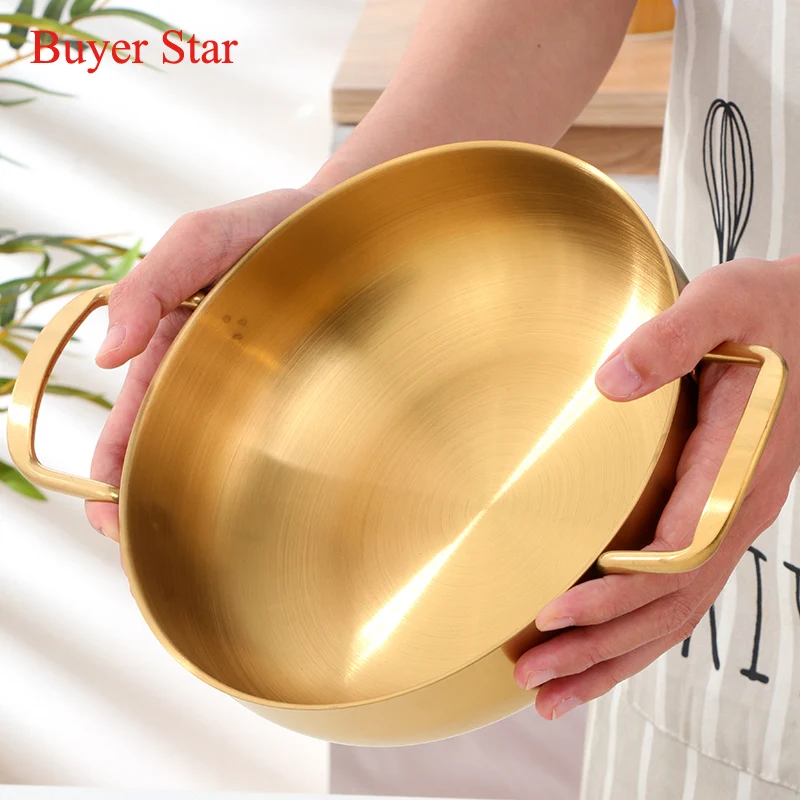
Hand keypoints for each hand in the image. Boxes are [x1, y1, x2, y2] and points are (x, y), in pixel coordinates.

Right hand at [85, 187, 318, 542]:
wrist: (342, 219)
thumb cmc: (268, 226)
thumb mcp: (201, 240)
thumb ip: (149, 284)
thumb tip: (108, 354)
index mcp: (174, 347)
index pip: (132, 420)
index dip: (111, 469)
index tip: (106, 515)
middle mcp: (212, 376)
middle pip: (171, 450)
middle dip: (152, 500)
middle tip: (144, 545)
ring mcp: (259, 391)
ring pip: (222, 457)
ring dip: (204, 500)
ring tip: (198, 547)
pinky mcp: (305, 396)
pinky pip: (278, 444)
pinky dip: (264, 478)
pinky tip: (268, 509)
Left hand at [514, 256, 799, 720]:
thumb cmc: (771, 312)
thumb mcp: (724, 305)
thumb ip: (670, 340)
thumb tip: (609, 384)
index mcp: (737, 468)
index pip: (674, 553)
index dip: (615, 591)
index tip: (553, 612)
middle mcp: (738, 511)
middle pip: (666, 603)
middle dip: (598, 644)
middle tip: (533, 675)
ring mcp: (731, 523)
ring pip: (672, 614)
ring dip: (611, 656)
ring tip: (550, 691)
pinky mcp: (718, 520)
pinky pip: (680, 593)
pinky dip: (637, 632)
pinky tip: (598, 650)